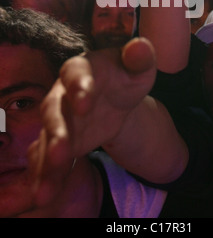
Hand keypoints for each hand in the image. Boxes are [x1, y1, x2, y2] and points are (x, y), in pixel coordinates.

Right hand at [27, 37, 156, 206]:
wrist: (118, 96)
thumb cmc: (126, 76)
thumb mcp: (139, 68)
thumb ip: (140, 57)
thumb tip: (141, 45)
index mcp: (83, 68)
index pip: (76, 73)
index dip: (79, 87)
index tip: (85, 103)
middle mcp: (63, 92)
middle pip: (54, 109)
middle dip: (57, 129)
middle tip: (63, 150)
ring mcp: (60, 119)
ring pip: (47, 137)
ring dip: (46, 159)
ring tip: (48, 184)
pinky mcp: (62, 141)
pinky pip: (48, 157)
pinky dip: (46, 175)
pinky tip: (45, 193)